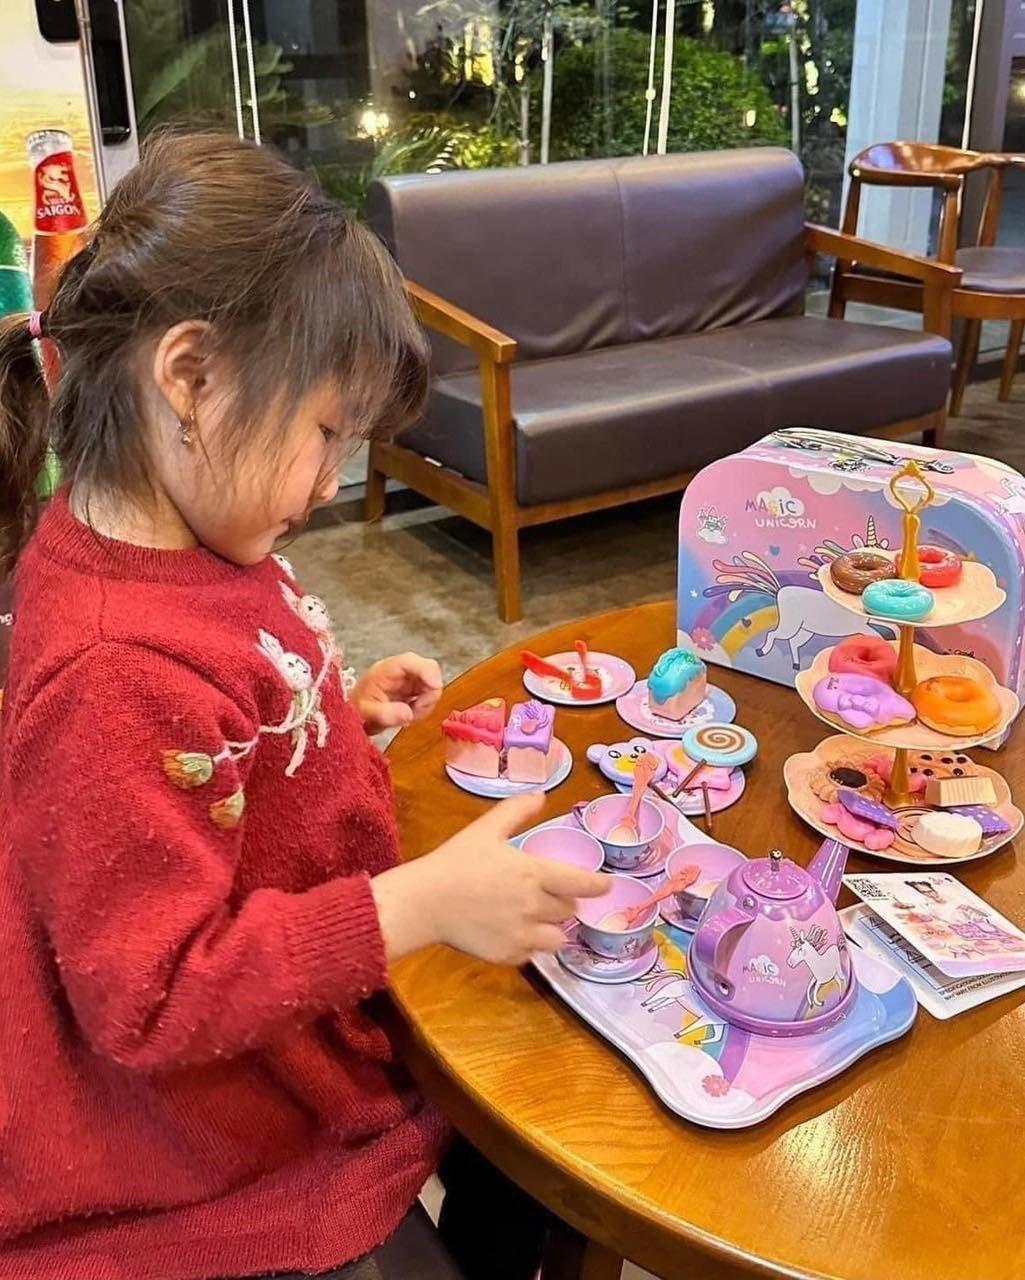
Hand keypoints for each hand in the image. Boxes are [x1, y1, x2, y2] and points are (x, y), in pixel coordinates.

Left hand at [353, 652, 442, 732]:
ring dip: (426, 703)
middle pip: (428, 670)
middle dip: (429, 692)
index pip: (410, 661)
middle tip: (415, 711)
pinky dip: (425, 707)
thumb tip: (408, 713)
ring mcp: (409, 679)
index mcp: (386, 670)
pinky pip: (429, 694)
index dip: (426, 670)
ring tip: (408, 715)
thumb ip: (385, 714)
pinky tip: (410, 714)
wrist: (356, 714)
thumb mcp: (366, 713)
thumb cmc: (357, 709)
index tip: (434, 686)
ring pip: (432, 684)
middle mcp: (400, 671)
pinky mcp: (414, 689)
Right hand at [371, 793, 609, 965]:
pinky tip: (513, 931)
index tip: (604, 885)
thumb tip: (541, 795)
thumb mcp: (486, 829)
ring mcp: (522, 935)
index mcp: (534, 874)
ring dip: (552, 928)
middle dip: (563, 901)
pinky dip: (529, 945)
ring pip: (557, 938)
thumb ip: (516, 811)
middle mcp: (535, 906)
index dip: (598, 885)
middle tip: (546, 892)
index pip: (582, 884)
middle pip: (569, 910)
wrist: (426, 901)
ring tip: (536, 917)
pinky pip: (532, 955)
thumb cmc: (456, 861)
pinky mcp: (508, 956)